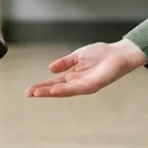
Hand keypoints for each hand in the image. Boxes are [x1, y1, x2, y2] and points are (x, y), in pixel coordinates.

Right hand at [25, 39, 147, 97]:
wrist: (119, 53)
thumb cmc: (102, 54)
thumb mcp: (78, 56)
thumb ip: (65, 62)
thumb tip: (50, 69)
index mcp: (74, 76)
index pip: (55, 83)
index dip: (42, 86)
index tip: (29, 90)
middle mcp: (78, 83)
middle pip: (57, 89)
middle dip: (42, 91)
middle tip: (28, 94)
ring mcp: (85, 85)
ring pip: (65, 91)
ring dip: (51, 92)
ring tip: (38, 93)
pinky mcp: (93, 84)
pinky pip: (77, 88)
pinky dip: (65, 89)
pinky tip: (55, 89)